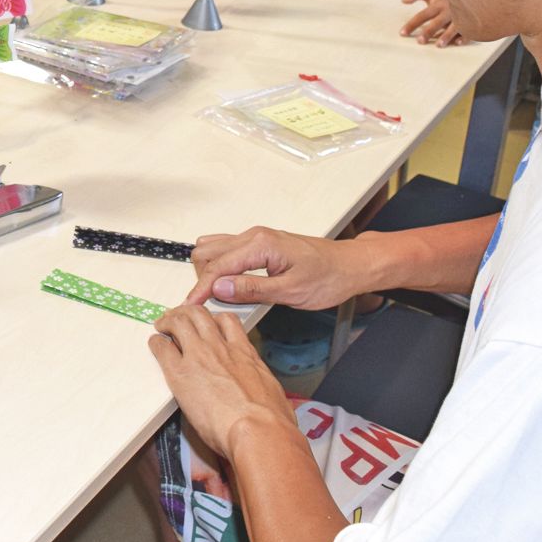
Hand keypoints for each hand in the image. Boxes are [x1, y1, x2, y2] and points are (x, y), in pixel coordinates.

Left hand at [149, 306, 300, 461]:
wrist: (258, 431)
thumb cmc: (271, 421)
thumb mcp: (271, 392)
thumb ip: (260, 384)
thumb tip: (263, 394)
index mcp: (244, 353)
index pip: (227, 322)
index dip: (213, 320)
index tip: (207, 325)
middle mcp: (221, 349)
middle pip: (200, 314)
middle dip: (187, 312)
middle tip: (179, 318)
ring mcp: (200, 357)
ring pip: (180, 322)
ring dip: (169, 320)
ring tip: (162, 325)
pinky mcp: (181, 374)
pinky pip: (162, 348)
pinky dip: (156, 344)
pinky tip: (155, 345)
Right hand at [184, 225, 370, 309]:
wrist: (350, 266)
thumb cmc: (329, 277)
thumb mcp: (291, 292)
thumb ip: (253, 289)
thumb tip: (220, 288)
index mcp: (261, 245)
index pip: (218, 266)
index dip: (201, 288)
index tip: (191, 305)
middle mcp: (255, 236)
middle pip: (208, 252)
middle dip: (202, 278)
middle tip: (205, 303)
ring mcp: (256, 238)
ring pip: (214, 248)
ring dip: (209, 270)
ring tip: (214, 296)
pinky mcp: (260, 244)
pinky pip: (227, 249)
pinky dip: (220, 265)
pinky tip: (227, 283)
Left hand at [400, 0, 465, 46]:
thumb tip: (403, 0)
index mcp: (438, 5)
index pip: (423, 15)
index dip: (412, 24)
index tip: (402, 33)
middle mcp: (448, 12)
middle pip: (437, 22)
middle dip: (429, 31)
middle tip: (420, 41)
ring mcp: (459, 18)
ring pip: (453, 27)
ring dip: (446, 36)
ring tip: (438, 45)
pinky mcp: (468, 24)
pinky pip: (467, 31)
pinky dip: (463, 36)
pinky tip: (458, 42)